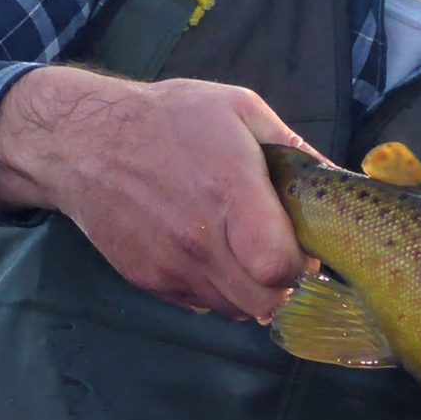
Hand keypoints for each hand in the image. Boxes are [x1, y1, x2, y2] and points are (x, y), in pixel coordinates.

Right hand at [0, 67, 319, 321]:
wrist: (82, 142)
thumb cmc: (168, 118)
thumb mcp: (239, 109)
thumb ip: (293, 150)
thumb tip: (338, 182)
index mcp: (229, 193)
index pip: (280, 267)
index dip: (301, 264)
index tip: (301, 245)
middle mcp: (200, 240)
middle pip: (264, 301)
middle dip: (283, 284)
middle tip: (279, 253)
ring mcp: (171, 266)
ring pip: (235, 309)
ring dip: (251, 290)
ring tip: (244, 251)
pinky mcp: (149, 281)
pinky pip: (201, 304)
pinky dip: (216, 290)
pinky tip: (211, 253)